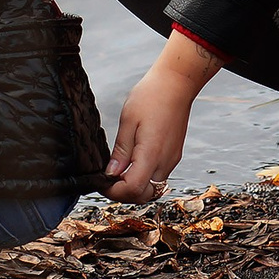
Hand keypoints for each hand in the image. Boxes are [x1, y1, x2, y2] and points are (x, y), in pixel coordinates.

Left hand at [104, 33, 219, 201]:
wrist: (177, 83)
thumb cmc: (151, 96)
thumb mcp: (128, 121)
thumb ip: (121, 151)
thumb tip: (111, 174)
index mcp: (151, 154)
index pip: (133, 189)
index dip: (114, 191)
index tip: (102, 182)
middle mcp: (165, 161)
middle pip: (144, 194)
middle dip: (124, 193)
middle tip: (108, 179)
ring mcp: (172, 159)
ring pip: (151, 187)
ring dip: (134, 185)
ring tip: (118, 169)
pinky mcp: (174, 155)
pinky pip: (158, 175)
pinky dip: (144, 176)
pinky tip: (133, 161)